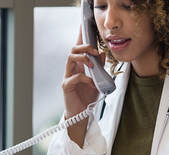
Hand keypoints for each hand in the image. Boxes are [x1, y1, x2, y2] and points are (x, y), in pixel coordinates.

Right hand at [62, 26, 105, 147]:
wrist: (81, 115)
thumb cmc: (87, 97)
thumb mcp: (98, 80)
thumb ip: (99, 67)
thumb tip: (102, 54)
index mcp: (79, 66)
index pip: (79, 48)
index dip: (81, 36)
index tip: (85, 26)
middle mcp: (71, 69)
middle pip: (73, 49)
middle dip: (84, 46)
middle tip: (94, 49)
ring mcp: (67, 77)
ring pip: (70, 58)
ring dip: (83, 58)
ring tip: (92, 63)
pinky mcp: (66, 86)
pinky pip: (74, 77)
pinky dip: (84, 77)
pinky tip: (91, 81)